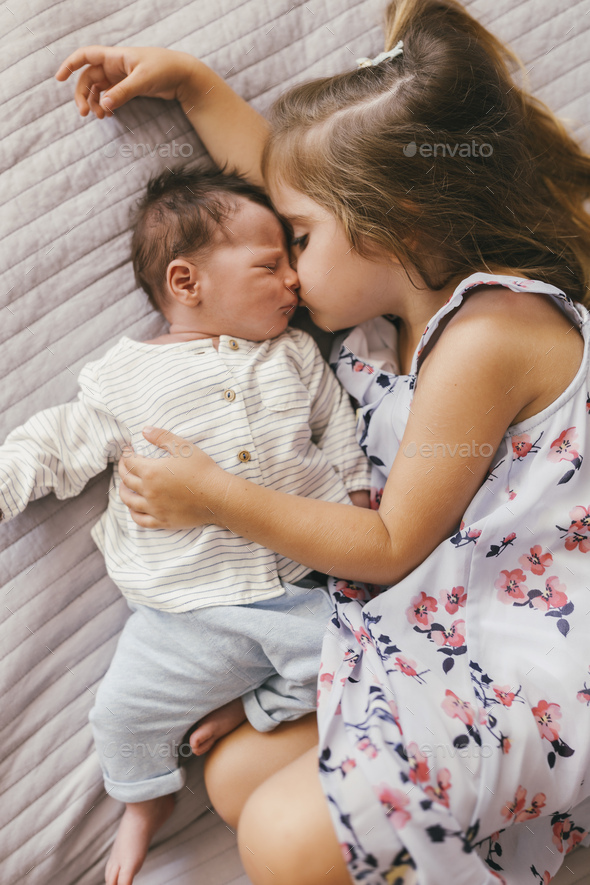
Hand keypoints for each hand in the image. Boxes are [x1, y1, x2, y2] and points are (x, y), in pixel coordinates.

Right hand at [55, 45, 197, 117]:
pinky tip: (109, 115)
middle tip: (84, 113)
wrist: (183, 76)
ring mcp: (121, 77)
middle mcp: (115, 65)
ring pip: (99, 89)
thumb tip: (103, 105)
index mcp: (115, 56)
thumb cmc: (165, 70)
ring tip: (100, 117)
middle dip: (83, 94)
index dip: (70, 65)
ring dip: (95, 103)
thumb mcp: (142, 80)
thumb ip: (122, 93)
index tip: (59, 78)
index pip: (85, 56)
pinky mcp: (128, 87)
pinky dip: (106, 105)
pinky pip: (110, 96)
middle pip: (89, 78)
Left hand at [117, 427, 225, 529]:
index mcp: (151, 471)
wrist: (218, 496)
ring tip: (124, 486)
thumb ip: (162, 437)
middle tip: (124, 464)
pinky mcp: (162, 521)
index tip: (128, 450)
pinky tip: (133, 508)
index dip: (125, 454)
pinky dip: (133, 513)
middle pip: (126, 480)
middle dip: (122, 469)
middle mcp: (148, 491)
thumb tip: (145, 430)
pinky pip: (140, 520)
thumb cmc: (202, 470)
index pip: (129, 462)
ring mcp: (154, 508)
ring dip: (123, 491)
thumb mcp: (184, 447)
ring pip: (129, 501)